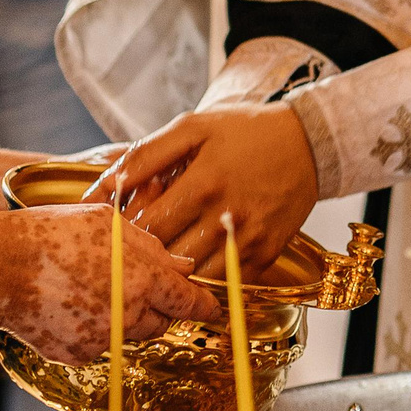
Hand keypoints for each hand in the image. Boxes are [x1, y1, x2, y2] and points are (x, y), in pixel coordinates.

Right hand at [0, 204, 221, 365]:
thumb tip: (182, 265)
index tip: (213, 309)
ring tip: (94, 287)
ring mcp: (101, 340)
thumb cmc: (51, 235)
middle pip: (162, 320)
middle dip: (159, 305)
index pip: (188, 302)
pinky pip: (99, 344)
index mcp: (142, 281)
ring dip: (127, 316)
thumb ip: (151, 247)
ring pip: (131, 333)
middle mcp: (128, 316)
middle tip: (135, 282)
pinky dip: (95, 329)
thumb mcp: (108, 225)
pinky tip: (71, 303)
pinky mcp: (75, 355)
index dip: (204, 305)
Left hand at [96, 105, 317, 277]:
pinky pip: (226, 282)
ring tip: (164, 254)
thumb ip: (143, 156)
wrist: (310, 142)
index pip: (145, 227)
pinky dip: (206, 277)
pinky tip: (197, 259)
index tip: (117, 227)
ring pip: (195, 277)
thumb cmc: (244, 131)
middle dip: (144, 254)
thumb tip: (101, 186)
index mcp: (203, 183)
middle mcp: (227, 217)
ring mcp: (249, 239)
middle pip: (167, 257)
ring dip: (174, 270)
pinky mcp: (266, 253)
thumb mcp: (191, 128)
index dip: (123, 232)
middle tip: (135, 244)